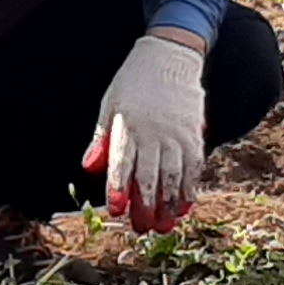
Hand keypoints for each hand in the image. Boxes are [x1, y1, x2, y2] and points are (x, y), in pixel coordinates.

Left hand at [83, 31, 209, 232]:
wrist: (169, 55)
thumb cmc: (133, 81)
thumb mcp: (109, 105)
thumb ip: (101, 139)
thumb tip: (88, 167)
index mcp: (127, 126)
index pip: (122, 164)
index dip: (118, 188)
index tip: (116, 210)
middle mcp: (153, 133)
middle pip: (149, 176)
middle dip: (145, 206)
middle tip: (142, 228)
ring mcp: (176, 134)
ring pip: (173, 175)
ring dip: (168, 204)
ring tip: (164, 226)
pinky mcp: (194, 134)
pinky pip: (194, 166)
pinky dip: (190, 188)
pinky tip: (185, 206)